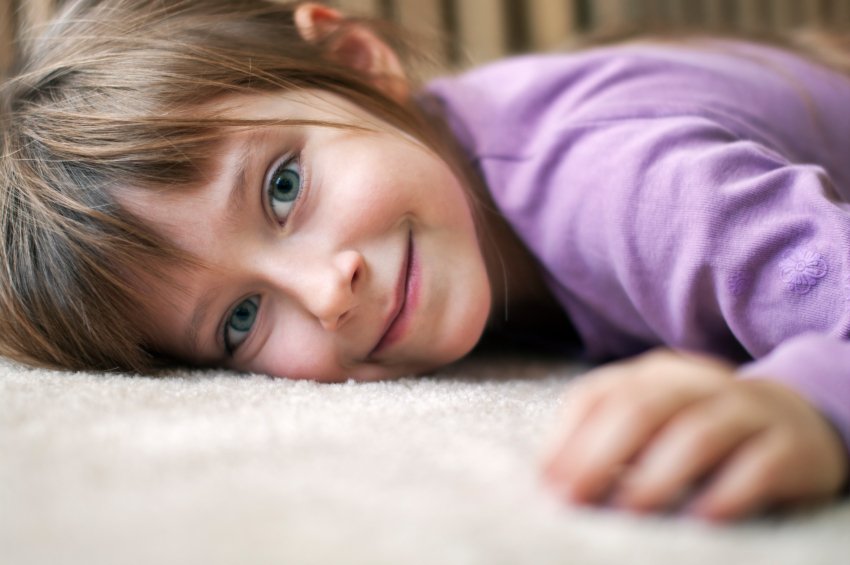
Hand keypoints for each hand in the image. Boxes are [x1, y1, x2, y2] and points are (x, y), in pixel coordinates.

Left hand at [541, 349, 847, 520]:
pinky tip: (703, 518)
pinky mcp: (788, 444)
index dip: (566, 438)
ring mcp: (746, 409)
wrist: (799, 418)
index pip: (598, 395)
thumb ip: (608, 438)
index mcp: (654, 373)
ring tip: (629, 511)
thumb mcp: (654, 421)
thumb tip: (554, 480)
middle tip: (574, 499)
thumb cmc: (703, 426)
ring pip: (696, 433)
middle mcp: (696, 382)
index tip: (547, 482)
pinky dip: (728, 492)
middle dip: (598, 456)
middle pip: (640, 409)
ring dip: (657, 474)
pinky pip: (757, 466)